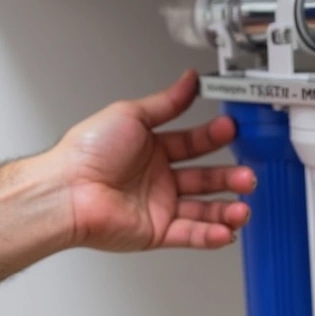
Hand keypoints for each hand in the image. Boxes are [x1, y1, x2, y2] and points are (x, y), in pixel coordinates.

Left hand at [51, 70, 255, 250]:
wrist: (67, 190)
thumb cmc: (86, 153)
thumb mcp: (131, 114)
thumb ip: (167, 101)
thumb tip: (189, 80)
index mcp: (151, 149)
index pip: (194, 143)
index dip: (215, 138)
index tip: (232, 131)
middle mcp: (157, 179)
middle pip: (206, 179)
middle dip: (230, 177)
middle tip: (247, 176)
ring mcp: (159, 206)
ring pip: (205, 209)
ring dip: (228, 209)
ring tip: (243, 207)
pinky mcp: (157, 232)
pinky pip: (192, 235)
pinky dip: (212, 234)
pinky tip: (227, 229)